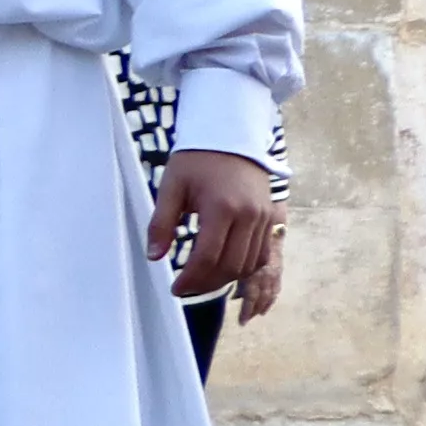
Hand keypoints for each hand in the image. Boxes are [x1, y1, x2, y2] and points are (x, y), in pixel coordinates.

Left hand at [151, 145, 282, 314]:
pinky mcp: (271, 217)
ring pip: (249, 264)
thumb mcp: (171, 187)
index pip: (207, 257)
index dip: (190, 279)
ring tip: (202, 280)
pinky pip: (262, 253)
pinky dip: (244, 267)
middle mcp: (248, 216)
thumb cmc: (197, 160)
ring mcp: (263, 218)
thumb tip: (154, 256)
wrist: (231, 137)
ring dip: (225, 278)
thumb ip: (161, 223)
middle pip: (230, 266)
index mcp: (221, 207)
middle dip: (206, 283)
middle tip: (187, 287)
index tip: (176, 288)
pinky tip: (225, 268)